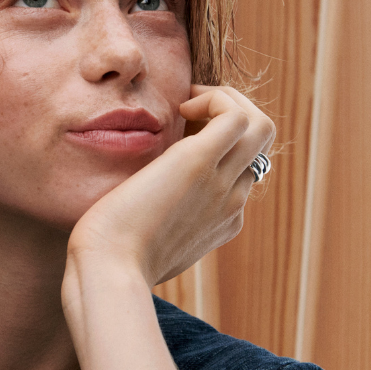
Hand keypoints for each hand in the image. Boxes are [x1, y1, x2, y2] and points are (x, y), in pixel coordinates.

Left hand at [65, 84, 275, 288]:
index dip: (216, 144)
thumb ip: (156, 230)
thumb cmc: (113, 262)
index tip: (178, 138)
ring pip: (261, 126)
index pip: (241, 171)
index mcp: (222, 222)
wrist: (109, 271)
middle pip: (260, 144)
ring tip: (187, 105)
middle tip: (188, 110)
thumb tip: (140, 218)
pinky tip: (179, 110)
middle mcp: (231, 202)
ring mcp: (221, 183)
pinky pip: (237, 115)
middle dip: (231, 114)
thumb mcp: (145, 248)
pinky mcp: (199, 163)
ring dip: (227, 101)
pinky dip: (215, 98)